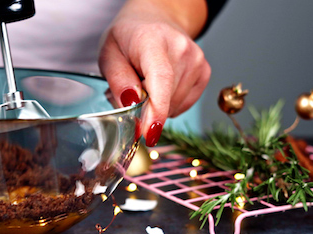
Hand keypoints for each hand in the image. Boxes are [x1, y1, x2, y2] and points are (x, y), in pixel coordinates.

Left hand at [99, 0, 209, 145]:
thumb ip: (118, 80)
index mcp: (153, 40)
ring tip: (145, 82)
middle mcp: (181, 48)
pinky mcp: (204, 72)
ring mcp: (197, 60)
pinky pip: (183, 105)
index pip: (161, 79)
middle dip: (144, 108)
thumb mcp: (109, 55)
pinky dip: (168, 104)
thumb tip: (132, 103)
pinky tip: (160, 86)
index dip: (156, 110)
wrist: (152, 22)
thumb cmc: (127, 39)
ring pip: (174, 106)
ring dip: (156, 105)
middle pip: (165, 98)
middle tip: (130, 90)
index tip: (149, 133)